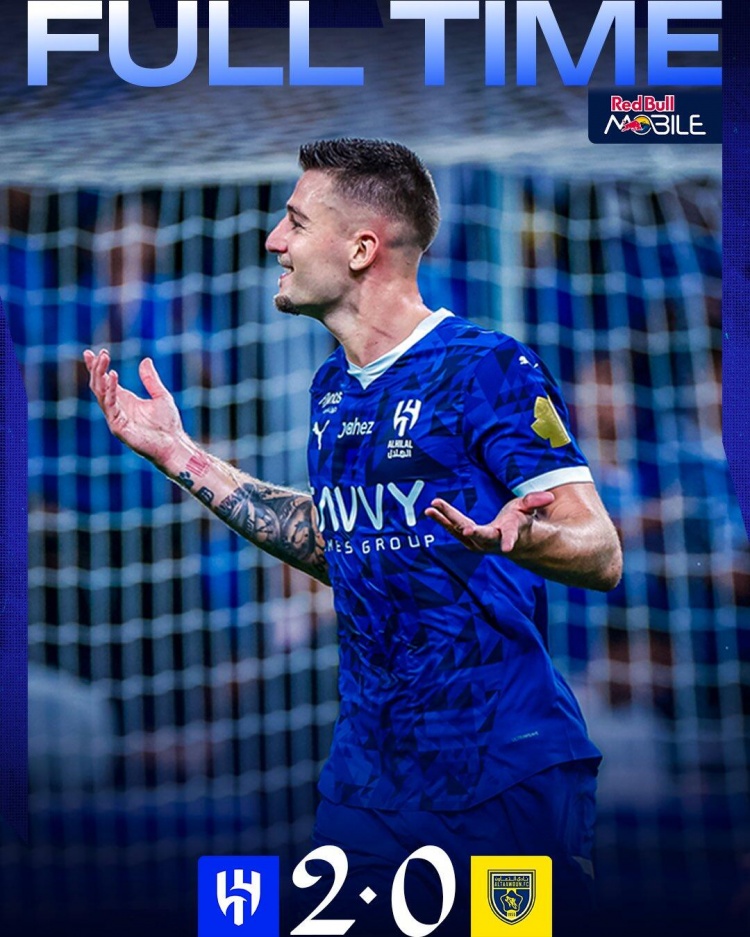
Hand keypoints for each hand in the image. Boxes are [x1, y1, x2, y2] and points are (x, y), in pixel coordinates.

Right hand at [83, 349, 186, 466]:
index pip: (105, 381)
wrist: (173, 444)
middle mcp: (116, 408)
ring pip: (100, 393)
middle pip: (99, 385)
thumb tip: (145, 360)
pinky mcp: (117, 427)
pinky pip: (110, 405)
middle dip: (96, 369)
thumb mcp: (161, 396)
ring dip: (100, 376)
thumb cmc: (168, 424)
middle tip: (99, 353)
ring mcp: (115, 418)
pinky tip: (112, 376)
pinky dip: (110, 390)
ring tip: (103, 359)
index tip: (90, 352)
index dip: (96, 367)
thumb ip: (151, 380)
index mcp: (124, 400)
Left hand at [425, 490, 555, 553]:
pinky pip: (452, 528)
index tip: (508, 549)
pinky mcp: (467, 538)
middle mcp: (491, 541)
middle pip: (481, 536)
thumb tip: (549, 497)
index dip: (509, 542)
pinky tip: (430, 510)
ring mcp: (477, 542)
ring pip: (461, 532)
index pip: (510, 538)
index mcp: (509, 533)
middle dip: (473, 532)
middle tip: (466, 528)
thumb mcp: (527, 509)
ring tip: (430, 509)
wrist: (510, 543)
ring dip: (445, 520)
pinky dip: (441, 519)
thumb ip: (535, 502)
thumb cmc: (519, 523)